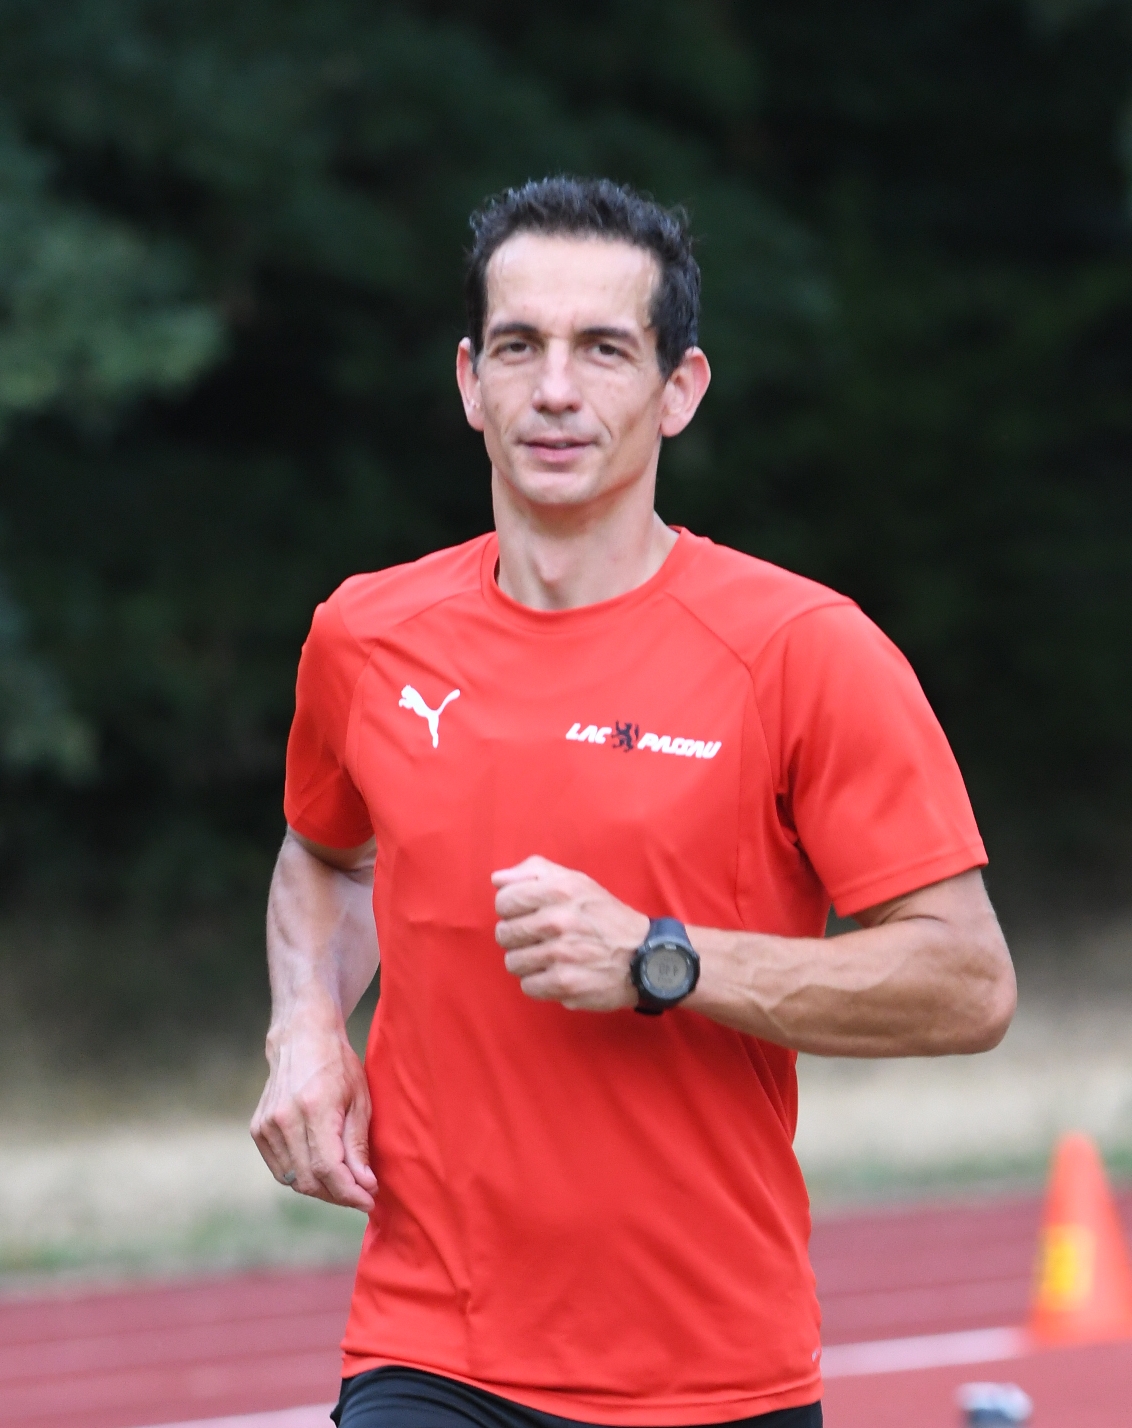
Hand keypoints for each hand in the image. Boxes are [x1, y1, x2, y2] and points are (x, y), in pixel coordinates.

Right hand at [250, 1016, 376, 1211]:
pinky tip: (322, 1168)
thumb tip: (365, 1185)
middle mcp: (284, 1119)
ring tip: (344, 1183)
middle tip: (361, 1193)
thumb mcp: (359, 1100)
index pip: (328, 1167)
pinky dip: (302, 1176)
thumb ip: (358, 1145)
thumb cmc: (338, 1065)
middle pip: (309, 1180)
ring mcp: (266, 1125)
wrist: (301, 1038)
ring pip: (293, 1180)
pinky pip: (280, 1169)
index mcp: (314, 1107)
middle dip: (338, 1195)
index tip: (369, 1200)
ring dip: (321, 1189)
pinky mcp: (258, 1129)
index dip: (349, 1192)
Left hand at [492, 855, 649, 1010]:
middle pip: (504, 934)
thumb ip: (534, 872)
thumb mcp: (577, 881)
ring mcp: (561, 955)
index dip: (511, 909)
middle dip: (518, 937)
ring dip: (528, 962)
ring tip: (548, 957)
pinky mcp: (566, 984)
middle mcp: (559, 920)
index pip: (505, 900)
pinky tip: (557, 973)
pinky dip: (540, 983)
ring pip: (513, 962)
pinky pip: (528, 986)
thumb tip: (497, 880)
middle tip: (539, 938)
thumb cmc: (605, 916)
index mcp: (559, 890)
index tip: (526, 914)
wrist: (645, 955)